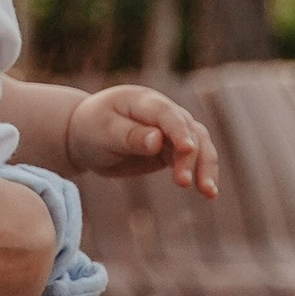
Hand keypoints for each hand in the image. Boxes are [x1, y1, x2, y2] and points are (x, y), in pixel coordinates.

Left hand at [65, 84, 218, 194]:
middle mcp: (164, 112)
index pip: (168, 114)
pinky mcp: (171, 149)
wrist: (84, 136)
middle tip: (184, 183)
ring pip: (199, 145)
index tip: (187, 149)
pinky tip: (209, 193)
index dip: (179, 131)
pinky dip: (201, 174)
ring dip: (205, 168)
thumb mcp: (104, 133)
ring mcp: (171, 130)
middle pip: (190, 131)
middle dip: (191, 157)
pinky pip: (193, 160)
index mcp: (144, 101)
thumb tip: (157, 140)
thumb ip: (130, 136)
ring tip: (209, 194)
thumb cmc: (91, 130)